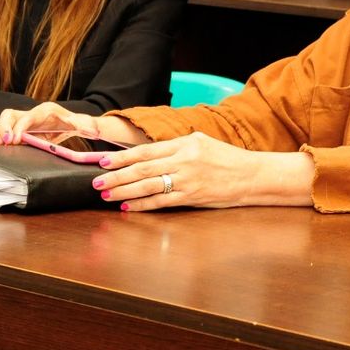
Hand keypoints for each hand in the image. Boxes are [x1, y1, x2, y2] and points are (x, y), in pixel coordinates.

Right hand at [0, 102, 95, 143]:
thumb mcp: (82, 124)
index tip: (15, 139)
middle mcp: (30, 113)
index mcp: (44, 111)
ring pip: (2, 120)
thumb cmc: (73, 122)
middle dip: (4, 127)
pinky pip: (2, 129)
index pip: (27, 117)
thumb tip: (93, 132)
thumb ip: (86, 126)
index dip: (19, 127)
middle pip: (9, 114)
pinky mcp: (18, 129)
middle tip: (4, 142)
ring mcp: (22, 120)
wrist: (69, 123)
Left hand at [89, 132, 273, 211]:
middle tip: (96, 181)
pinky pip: (162, 202)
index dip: (122, 156)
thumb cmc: (228, 159)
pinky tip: (128, 206)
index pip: (147, 150)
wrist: (253, 176)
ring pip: (149, 185)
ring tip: (106, 195)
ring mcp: (188, 180)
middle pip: (143, 168)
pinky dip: (142, 205)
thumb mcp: (202, 143)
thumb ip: (176, 147)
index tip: (103, 161)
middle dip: (116, 175)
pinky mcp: (192, 197)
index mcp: (186, 143)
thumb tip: (148, 155)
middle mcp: (185, 160)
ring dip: (124, 191)